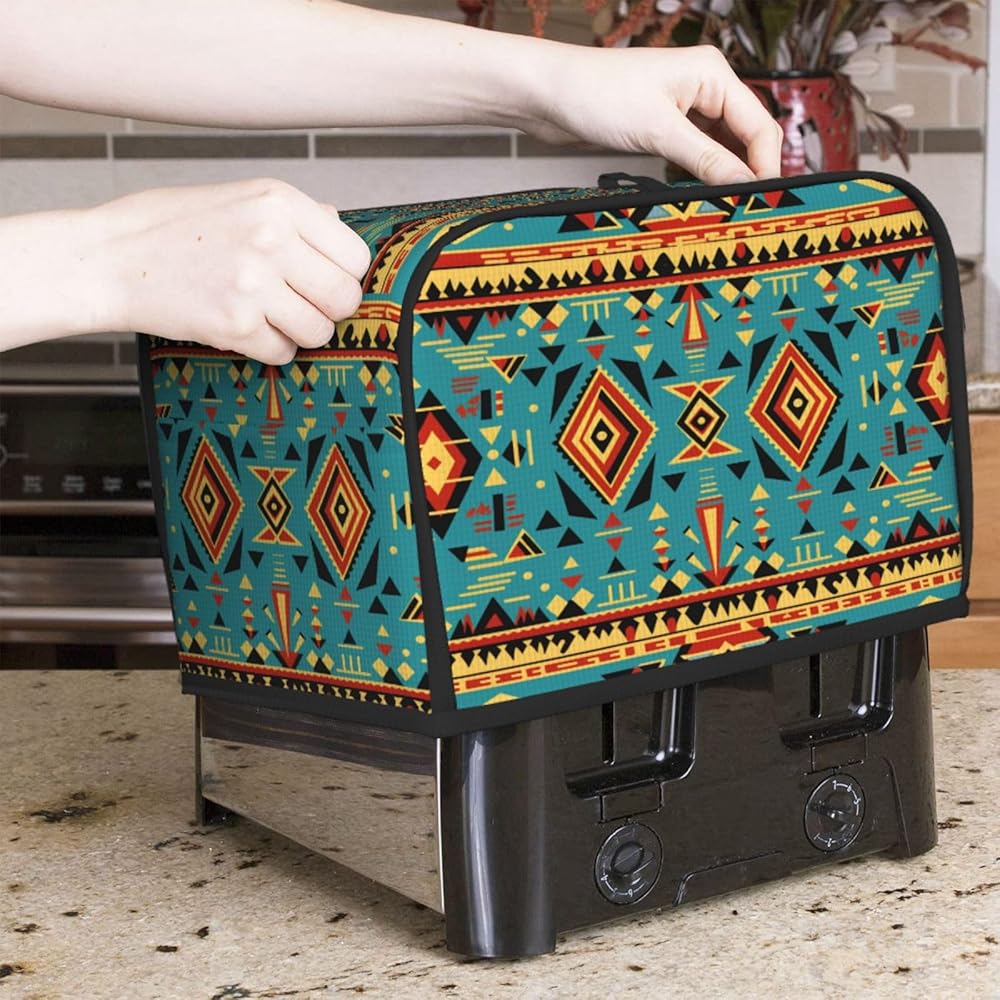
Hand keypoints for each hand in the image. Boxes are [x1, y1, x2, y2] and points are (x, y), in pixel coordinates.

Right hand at [92, 178, 370, 364]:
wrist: (108, 259)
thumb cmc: (169, 228)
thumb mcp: (236, 198)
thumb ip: (292, 215)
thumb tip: (339, 223)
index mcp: (278, 201)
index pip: (354, 255)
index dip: (345, 275)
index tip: (325, 281)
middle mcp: (271, 238)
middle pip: (345, 298)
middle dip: (330, 310)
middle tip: (304, 307)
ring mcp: (253, 283)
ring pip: (319, 330)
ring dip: (301, 333)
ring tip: (272, 318)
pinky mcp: (234, 324)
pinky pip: (283, 352)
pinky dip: (270, 348)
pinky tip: (246, 329)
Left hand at [519, 44, 783, 183]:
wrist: (549, 94)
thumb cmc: (596, 93)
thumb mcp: (658, 131)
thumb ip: (705, 159)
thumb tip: (743, 185)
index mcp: (713, 73)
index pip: (759, 126)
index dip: (765, 167)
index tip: (763, 202)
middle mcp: (704, 87)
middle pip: (745, 137)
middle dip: (747, 172)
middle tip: (745, 210)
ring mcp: (684, 107)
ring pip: (721, 149)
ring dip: (722, 176)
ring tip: (723, 207)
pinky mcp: (663, 126)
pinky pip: (695, 154)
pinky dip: (699, 174)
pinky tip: (699, 194)